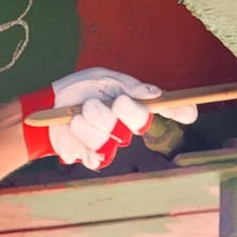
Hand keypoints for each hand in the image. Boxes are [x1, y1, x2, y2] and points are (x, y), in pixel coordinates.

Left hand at [19, 68, 198, 170]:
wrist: (47, 109)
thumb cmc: (77, 91)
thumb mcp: (102, 78)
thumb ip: (128, 85)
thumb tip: (154, 93)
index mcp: (135, 102)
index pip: (166, 108)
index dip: (180, 111)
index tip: (190, 112)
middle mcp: (128, 124)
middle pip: (142, 122)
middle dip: (126, 110)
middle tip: (114, 101)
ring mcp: (114, 142)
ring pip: (116, 136)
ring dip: (95, 119)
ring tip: (81, 112)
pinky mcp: (97, 157)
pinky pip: (99, 151)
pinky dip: (83, 134)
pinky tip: (74, 125)